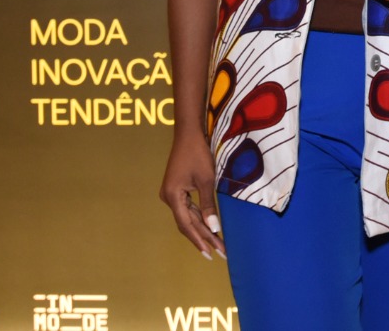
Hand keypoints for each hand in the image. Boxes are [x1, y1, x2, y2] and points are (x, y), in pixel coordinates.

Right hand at [159, 132, 226, 260]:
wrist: (188, 134)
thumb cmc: (198, 154)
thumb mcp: (206, 180)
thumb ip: (209, 205)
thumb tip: (214, 229)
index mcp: (172, 196)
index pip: (186, 224)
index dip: (199, 240)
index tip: (211, 254)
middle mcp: (169, 198)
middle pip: (187, 223)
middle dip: (204, 238)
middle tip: (220, 253)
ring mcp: (172, 194)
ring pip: (188, 217)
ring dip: (202, 229)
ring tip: (217, 244)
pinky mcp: (177, 190)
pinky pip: (188, 208)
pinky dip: (199, 217)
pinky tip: (209, 228)